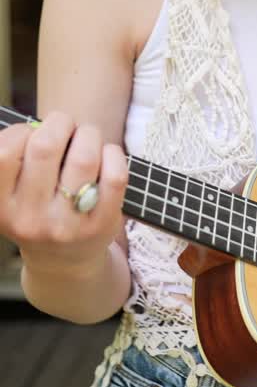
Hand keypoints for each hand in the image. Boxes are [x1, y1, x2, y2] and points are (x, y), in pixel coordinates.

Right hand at [0, 111, 127, 277]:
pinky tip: (105, 156)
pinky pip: (115, 175)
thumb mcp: (13, 195)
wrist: (64, 264)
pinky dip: (113, 154)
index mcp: (2, 206)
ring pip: (84, 157)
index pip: (5, 152)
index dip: (21, 131)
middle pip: (46, 147)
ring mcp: (68, 224)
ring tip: (87, 138)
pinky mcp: (101, 224)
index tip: (32, 133)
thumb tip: (43, 123)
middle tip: (66, 126)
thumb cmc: (38, 212)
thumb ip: (19, 159)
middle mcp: (31, 218)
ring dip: (89, 135)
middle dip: (60, 123)